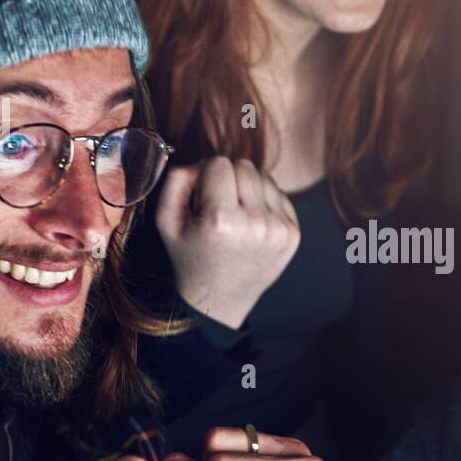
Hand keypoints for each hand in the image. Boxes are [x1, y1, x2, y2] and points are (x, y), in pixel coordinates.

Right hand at [155, 157, 299, 329]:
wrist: (220, 298)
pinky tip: (251, 224)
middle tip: (218, 205)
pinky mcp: (293, 234)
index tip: (202, 197)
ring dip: (247, 189)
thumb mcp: (166, 221)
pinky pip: (279, 195)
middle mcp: (255, 224)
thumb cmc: (190, 255)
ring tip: (235, 215)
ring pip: (264, 177)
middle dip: (228, 179)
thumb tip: (203, 161)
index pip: (219, 163)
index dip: (206, 176)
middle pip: (244, 166)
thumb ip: (178, 180)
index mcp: (221, 220)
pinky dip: (264, 202)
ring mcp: (278, 229)